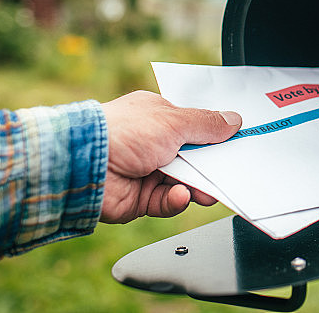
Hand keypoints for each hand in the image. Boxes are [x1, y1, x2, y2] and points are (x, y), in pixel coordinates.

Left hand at [99, 90, 241, 223]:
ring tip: (206, 193)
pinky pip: (167, 202)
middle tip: (227, 174)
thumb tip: (233, 121)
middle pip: (193, 158)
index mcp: (158, 118)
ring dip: (197, 187)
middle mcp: (152, 144)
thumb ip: (207, 124)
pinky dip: (176, 200)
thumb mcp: (174, 121)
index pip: (194, 127)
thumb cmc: (123, 133)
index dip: (214, 137)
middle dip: (210, 168)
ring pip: (184, 183)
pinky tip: (180, 195)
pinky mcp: (140, 198)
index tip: (234, 145)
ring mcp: (146, 171)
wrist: (84, 165)